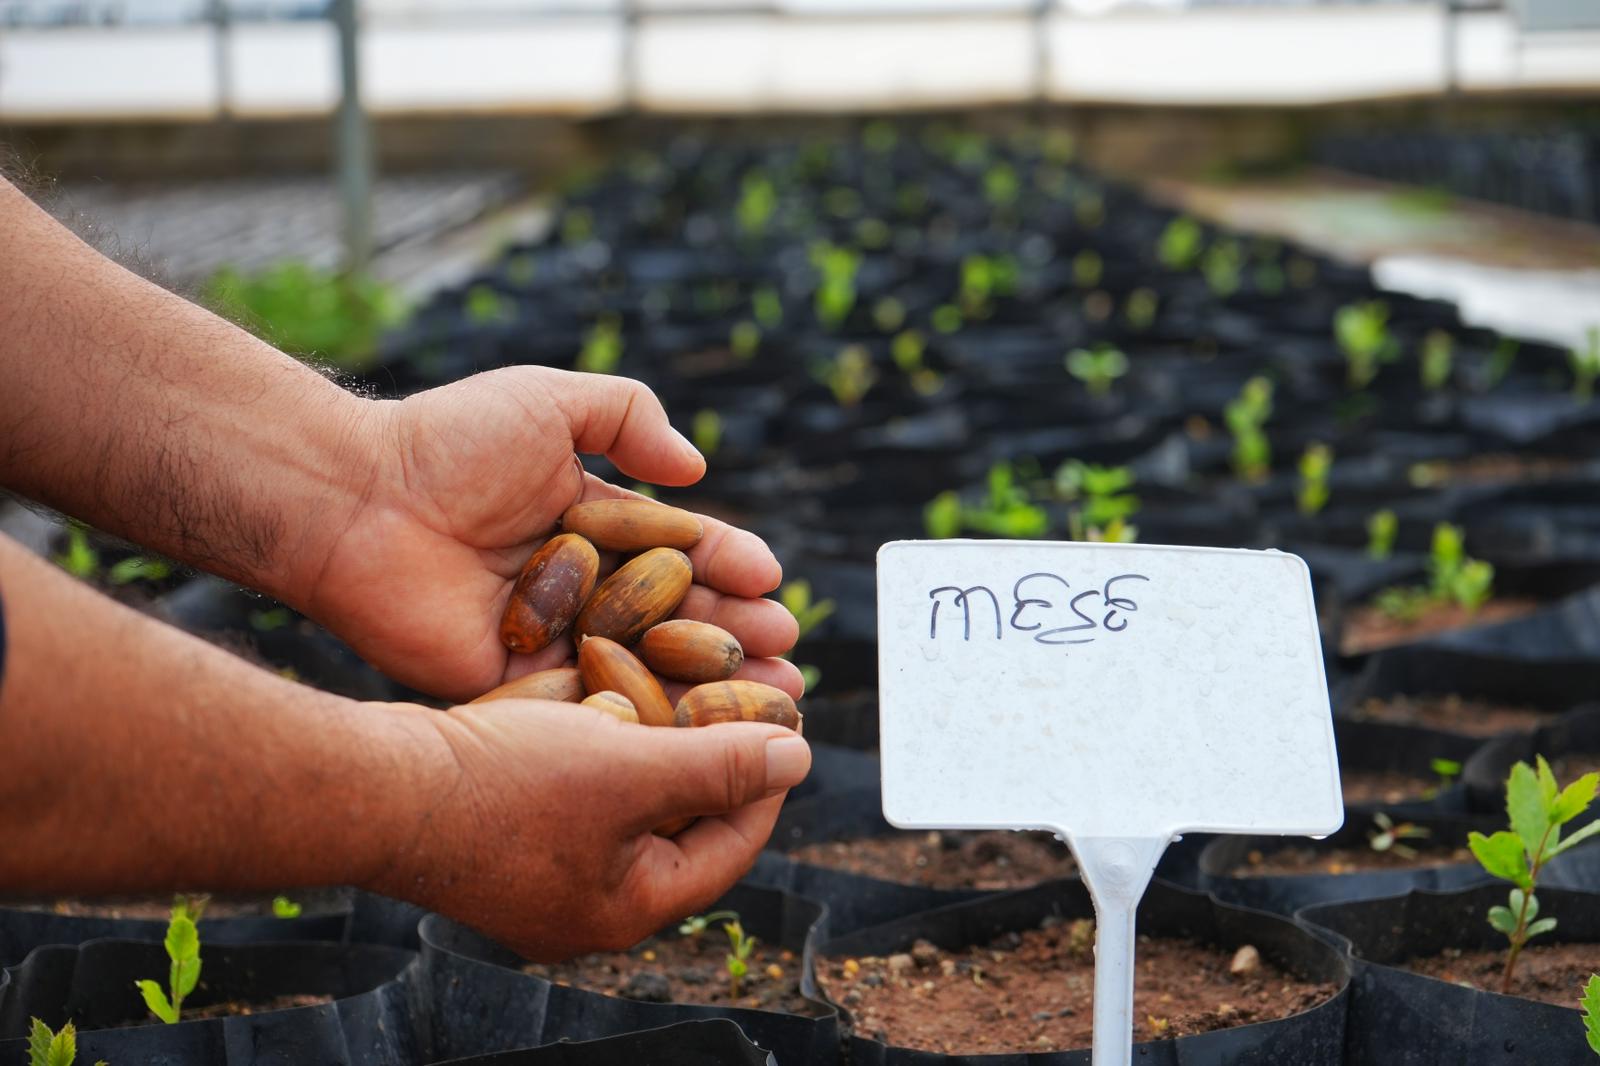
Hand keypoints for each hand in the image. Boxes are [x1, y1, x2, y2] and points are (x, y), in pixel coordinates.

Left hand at [303, 368, 800, 702]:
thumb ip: (628, 417)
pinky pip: (586, 701)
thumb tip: (695, 467)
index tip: (771, 581)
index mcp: (590, 520)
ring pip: (643, 664)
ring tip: (768, 695)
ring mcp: (547, 637)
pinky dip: (642, 716)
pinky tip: (695, 732)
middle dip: (734, 633)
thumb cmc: (448, 441)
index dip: (727, 564)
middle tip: (787, 654)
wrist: (354, 500)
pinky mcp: (511, 684)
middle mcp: (578, 582)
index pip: (677, 548)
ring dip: (707, 684)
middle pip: (672, 615)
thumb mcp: (548, 400)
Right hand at [377, 698, 811, 959]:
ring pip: (630, 806)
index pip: (729, 847)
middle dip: (711, 759)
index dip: (765, 781)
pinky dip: (606, 748)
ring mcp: (542, 877)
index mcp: (629, 908)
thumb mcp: (626, 767)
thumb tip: (800, 757)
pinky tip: (612, 696)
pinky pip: (581, 794)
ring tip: (683, 689)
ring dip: (659, 747)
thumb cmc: (503, 783)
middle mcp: (588, 905)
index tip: (784, 723)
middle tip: (740, 701)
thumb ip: (717, 765)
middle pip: (681, 828)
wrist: (375, 787)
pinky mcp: (506, 840)